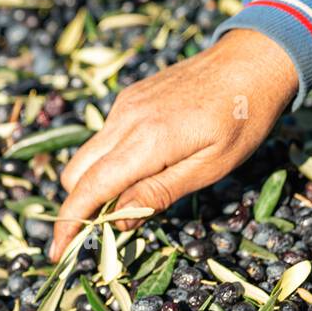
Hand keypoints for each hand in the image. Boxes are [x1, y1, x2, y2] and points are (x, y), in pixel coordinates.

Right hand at [50, 29, 296, 261]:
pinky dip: (110, 161)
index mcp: (147, 141)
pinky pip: (104, 138)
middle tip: (105, 230)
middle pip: (76, 175)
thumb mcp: (211, 167)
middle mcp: (125, 120)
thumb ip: (160, 192)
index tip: (57, 253)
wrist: (254, 57)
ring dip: (96, 184)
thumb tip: (117, 220)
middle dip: (80, 207)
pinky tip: (144, 166)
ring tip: (132, 198)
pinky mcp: (130, 98)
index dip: (68, 224)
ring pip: (87, 156)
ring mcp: (125, 106)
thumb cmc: (243, 117)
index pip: (90, 189)